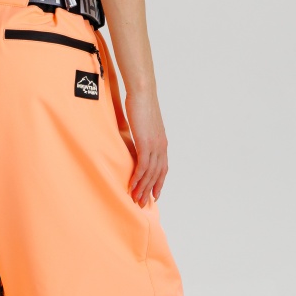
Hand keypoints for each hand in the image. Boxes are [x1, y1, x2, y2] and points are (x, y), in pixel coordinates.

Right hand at [123, 87, 167, 205]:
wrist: (143, 93)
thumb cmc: (142, 103)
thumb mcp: (144, 123)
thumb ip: (142, 134)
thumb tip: (137, 139)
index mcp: (162, 143)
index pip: (163, 168)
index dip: (159, 183)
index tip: (154, 194)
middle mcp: (161, 146)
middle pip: (157, 174)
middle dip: (149, 190)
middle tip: (142, 203)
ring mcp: (155, 146)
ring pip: (150, 173)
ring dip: (142, 188)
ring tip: (136, 199)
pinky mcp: (146, 144)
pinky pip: (143, 166)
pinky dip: (138, 178)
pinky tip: (132, 186)